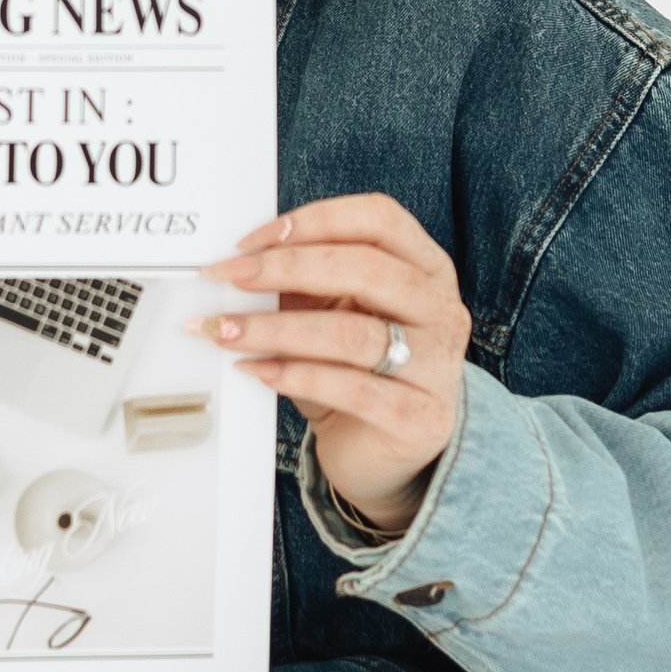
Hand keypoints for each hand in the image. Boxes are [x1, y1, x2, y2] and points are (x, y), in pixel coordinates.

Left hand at [194, 193, 469, 536]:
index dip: (315, 220)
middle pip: (365, 269)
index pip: (379, 219)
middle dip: (284, 268)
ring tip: (229, 329)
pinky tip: (258, 370)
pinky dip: (294, 376)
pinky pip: (350, 389)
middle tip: (230, 277)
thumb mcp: (334, 312)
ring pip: (352, 333)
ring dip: (276, 328)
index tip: (257, 238)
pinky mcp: (418, 418)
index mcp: (427, 268)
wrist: (384, 452)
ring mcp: (436, 366)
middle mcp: (441, 310)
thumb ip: (306, 281)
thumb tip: (243, 259)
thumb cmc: (357, 370)